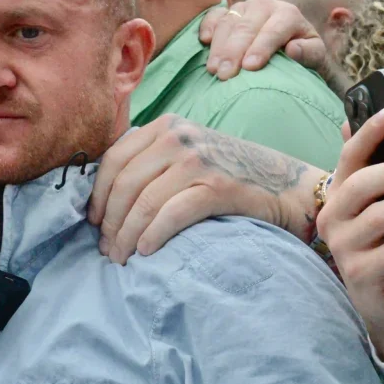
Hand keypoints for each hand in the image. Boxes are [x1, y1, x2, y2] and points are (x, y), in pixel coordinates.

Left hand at [90, 115, 321, 264]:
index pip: (114, 160)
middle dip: (110, 222)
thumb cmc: (233, 176)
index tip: (94, 223)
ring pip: (144, 201)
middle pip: (125, 183)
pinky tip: (145, 252)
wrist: (289, 187)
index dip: (98, 195)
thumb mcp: (189, 154)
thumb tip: (107, 198)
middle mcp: (179, 137)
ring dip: (126, 235)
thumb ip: (154, 162)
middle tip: (107, 249)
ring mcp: (199, 160)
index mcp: (167, 126)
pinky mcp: (218, 186)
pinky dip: (153, 235)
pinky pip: (171, 214)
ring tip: (121, 258)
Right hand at [199, 0, 350, 91]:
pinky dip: (207, 26)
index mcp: (288, 14)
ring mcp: (244, 6)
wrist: (289, 42)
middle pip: (246, 27)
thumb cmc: (301, 53)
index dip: (261, 48)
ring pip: (228, 22)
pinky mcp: (228, 11)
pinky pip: (213, 15)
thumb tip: (293, 50)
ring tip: (213, 69)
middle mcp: (265, 5)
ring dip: (219, 46)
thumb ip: (309, 53)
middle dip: (234, 51)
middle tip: (224, 75)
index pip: (273, 30)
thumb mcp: (314, 55)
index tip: (250, 67)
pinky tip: (204, 41)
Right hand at [316, 109, 383, 367]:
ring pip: (379, 218)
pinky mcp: (361, 275)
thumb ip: (374, 173)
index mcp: (338, 199)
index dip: (365, 136)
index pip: (347, 161)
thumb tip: (355, 124)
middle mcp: (333, 222)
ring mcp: (344, 250)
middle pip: (361, 186)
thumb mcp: (382, 208)